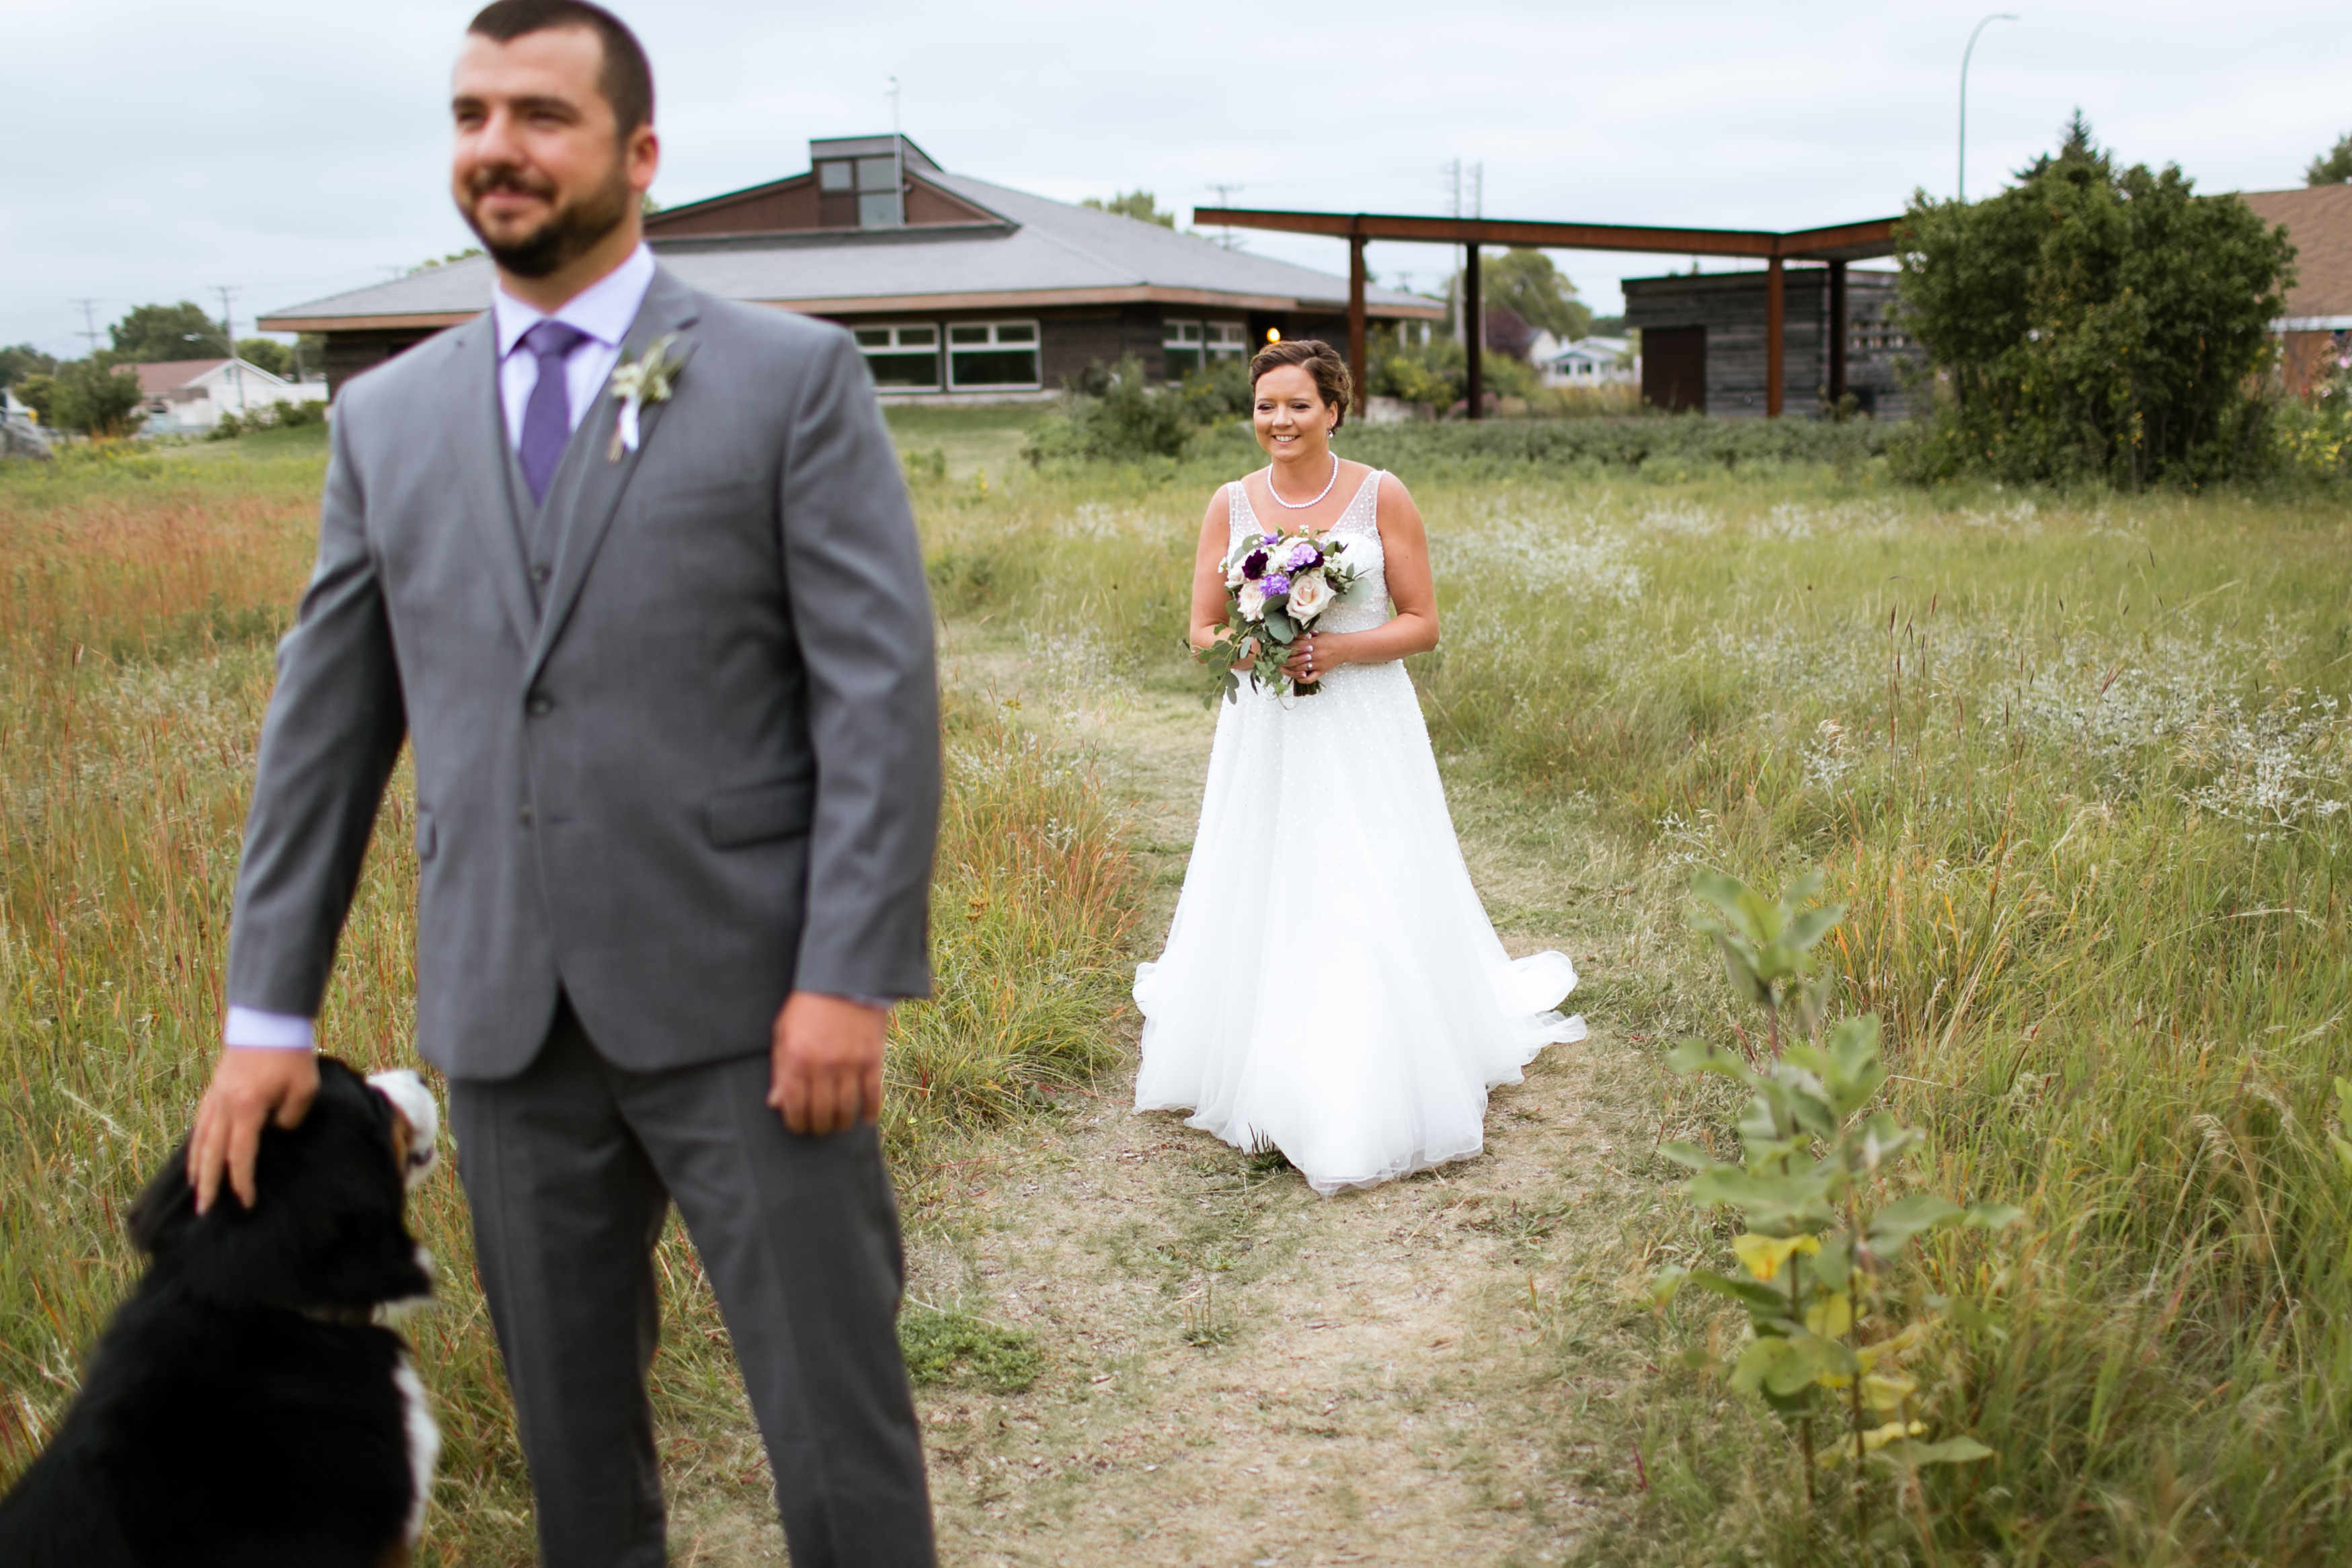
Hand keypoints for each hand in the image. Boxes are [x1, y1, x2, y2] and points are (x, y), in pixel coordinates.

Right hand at [188, 1047, 320, 1212]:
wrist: (268, 1021)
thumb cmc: (291, 1055)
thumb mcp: (303, 1090)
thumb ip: (291, 1118)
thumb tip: (277, 1134)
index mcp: (246, 1108)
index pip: (240, 1155)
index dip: (241, 1182)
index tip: (246, 1202)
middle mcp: (223, 1106)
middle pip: (211, 1153)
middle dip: (208, 1185)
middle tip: (204, 1210)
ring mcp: (214, 1097)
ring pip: (199, 1139)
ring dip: (197, 1166)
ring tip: (196, 1189)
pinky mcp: (213, 1089)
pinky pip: (200, 1123)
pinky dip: (196, 1143)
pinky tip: (197, 1154)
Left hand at [767, 991, 887, 1134]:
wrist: (843, 980)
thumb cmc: (808, 1007)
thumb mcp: (783, 1033)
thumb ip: (779, 1069)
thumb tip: (775, 1103)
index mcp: (796, 1058)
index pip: (794, 1105)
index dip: (795, 1123)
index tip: (798, 1128)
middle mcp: (822, 1065)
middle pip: (821, 1112)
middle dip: (818, 1127)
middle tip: (819, 1128)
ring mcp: (849, 1063)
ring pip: (846, 1109)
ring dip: (841, 1123)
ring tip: (838, 1125)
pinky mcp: (872, 1059)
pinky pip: (873, 1095)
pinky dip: (870, 1112)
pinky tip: (865, 1119)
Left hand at [1282, 631, 1338, 683]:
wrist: (1345, 648)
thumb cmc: (1331, 640)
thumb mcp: (1319, 634)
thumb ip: (1306, 634)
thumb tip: (1293, 633)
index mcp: (1312, 643)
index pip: (1295, 646)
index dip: (1285, 649)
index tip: (1279, 649)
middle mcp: (1314, 654)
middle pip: (1294, 658)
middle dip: (1284, 660)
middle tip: (1278, 660)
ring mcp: (1318, 664)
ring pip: (1299, 669)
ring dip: (1289, 670)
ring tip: (1282, 668)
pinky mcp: (1321, 671)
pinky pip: (1310, 679)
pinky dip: (1302, 679)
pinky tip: (1297, 676)